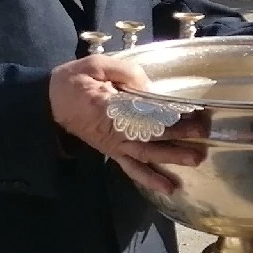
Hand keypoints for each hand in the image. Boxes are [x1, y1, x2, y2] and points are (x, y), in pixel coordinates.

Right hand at [49, 53, 205, 195]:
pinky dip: (149, 179)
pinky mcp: (112, 151)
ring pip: (145, 155)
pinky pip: (132, 168)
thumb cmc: (75, 81)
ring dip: (171, 159)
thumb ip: (126, 72)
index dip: (168, 115)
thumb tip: (151, 88)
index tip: (191, 113)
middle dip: (178, 137)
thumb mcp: (97, 65)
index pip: (144, 113)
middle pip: (150, 136)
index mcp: (108, 106)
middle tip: (202, 137)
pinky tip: (168, 188)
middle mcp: (113, 130)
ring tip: (195, 161)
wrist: (50, 103)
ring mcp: (113, 144)